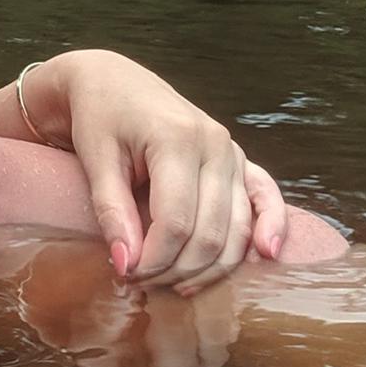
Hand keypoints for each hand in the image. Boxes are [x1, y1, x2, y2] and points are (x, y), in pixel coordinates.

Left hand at [31, 51, 287, 285]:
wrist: (111, 81)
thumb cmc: (98, 117)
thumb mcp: (95, 159)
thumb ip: (111, 212)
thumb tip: (126, 265)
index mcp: (178, 139)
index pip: (176, 222)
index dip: (154, 259)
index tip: (127, 275)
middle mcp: (215, 144)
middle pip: (210, 232)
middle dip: (177, 269)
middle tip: (142, 283)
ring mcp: (232, 152)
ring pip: (237, 229)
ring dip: (209, 267)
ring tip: (174, 284)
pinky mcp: (238, 159)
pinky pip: (265, 196)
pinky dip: (270, 227)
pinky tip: (266, 255)